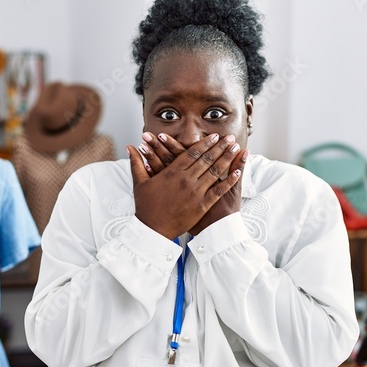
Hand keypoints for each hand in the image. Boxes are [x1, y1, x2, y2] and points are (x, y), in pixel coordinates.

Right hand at [127, 133, 244, 238]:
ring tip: (236, 149)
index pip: (193, 153)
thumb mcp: (139, 183)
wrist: (152, 230)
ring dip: (227, 158)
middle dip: (220, 147)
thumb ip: (136, 163)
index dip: (205, 143)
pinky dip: (229, 180)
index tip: (215, 136)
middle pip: (207, 159)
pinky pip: (219, 190)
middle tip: (230, 138)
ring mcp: (196, 192)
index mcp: (173, 172)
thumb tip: (129, 147)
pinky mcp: (202, 206)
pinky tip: (237, 171)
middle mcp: (186, 179)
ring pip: (215, 171)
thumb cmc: (145, 207)